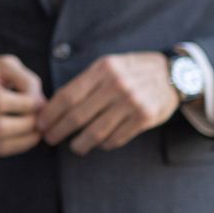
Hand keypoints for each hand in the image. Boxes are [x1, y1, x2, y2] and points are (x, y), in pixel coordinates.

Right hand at [0, 53, 45, 155]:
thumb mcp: (5, 64)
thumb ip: (26, 80)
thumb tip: (41, 105)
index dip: (25, 105)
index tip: (39, 101)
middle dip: (27, 124)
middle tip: (40, 118)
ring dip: (25, 139)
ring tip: (36, 129)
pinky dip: (17, 145)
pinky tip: (26, 135)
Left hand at [40, 52, 176, 154]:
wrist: (172, 74)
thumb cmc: (131, 71)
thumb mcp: (108, 66)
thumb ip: (85, 83)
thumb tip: (54, 106)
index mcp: (102, 69)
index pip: (68, 96)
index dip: (51, 114)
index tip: (41, 124)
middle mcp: (116, 85)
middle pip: (78, 116)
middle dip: (59, 130)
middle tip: (49, 139)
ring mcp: (132, 102)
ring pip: (96, 132)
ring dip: (80, 143)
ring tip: (74, 146)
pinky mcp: (144, 117)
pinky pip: (117, 138)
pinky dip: (104, 144)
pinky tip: (98, 144)